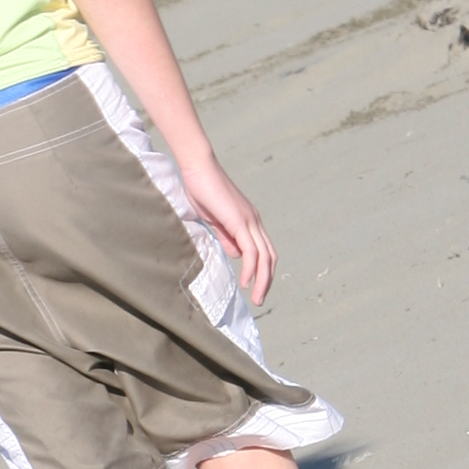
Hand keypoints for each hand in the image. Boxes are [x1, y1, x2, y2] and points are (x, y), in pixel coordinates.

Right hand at [180, 153, 275, 304]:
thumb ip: (226, 237)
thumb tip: (236, 255)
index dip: (262, 271)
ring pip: (264, 256)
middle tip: (259, 300)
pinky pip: (251, 250)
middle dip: (266, 280)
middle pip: (270, 256)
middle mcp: (254, 221)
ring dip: (262, 280)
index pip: (263, 250)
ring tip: (256, 298)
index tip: (254, 288)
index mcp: (248, 221)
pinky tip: (245, 282)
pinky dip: (251, 268)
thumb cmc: (202, 190)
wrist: (198, 168)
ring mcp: (249, 220)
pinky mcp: (240, 221)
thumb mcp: (214, 220)